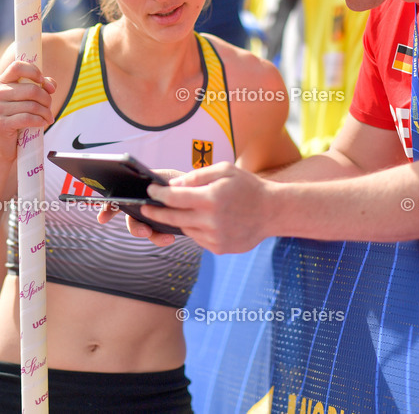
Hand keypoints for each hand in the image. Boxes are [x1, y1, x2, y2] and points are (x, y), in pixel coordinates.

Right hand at [0, 59, 56, 161]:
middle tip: (49, 107)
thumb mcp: (31, 98)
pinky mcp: (0, 124)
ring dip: (45, 112)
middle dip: (46, 99)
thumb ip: (42, 86)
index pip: (17, 66)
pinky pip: (27, 118)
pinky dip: (39, 121)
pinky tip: (43, 123)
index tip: (43, 81)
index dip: (34, 71)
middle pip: (31, 89)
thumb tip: (50, 85)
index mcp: (2, 82)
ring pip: (32, 105)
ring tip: (48, 118)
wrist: (8, 144)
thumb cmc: (21, 117)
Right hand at [95, 168, 186, 245]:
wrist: (202, 194)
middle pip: (131, 218)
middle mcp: (142, 204)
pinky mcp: (163, 226)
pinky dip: (161, 238)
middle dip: (135, 228)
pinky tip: (170, 238)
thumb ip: (162, 183)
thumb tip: (154, 188)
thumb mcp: (173, 177)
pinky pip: (157, 235)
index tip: (102, 219)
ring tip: (166, 238)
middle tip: (145, 231)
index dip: (108, 208)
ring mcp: (152, 216)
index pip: (119, 197)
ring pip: (144, 229)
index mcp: (141, 189)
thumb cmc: (185, 182)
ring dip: (152, 235)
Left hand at [137, 162, 273, 253]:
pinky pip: (197, 238)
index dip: (158, 194)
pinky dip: (196, 228)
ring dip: (180, 219)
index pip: (173, 197)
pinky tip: (205, 220)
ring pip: (185, 228)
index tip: (149, 191)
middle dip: (155, 212)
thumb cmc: (248, 186)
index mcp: (210, 198)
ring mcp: (214, 237)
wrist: (273, 211)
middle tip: (145, 208)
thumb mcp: (224, 170)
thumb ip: (196, 176)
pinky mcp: (218, 248)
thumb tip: (173, 186)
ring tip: (183, 210)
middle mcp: (210, 220)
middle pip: (172, 217)